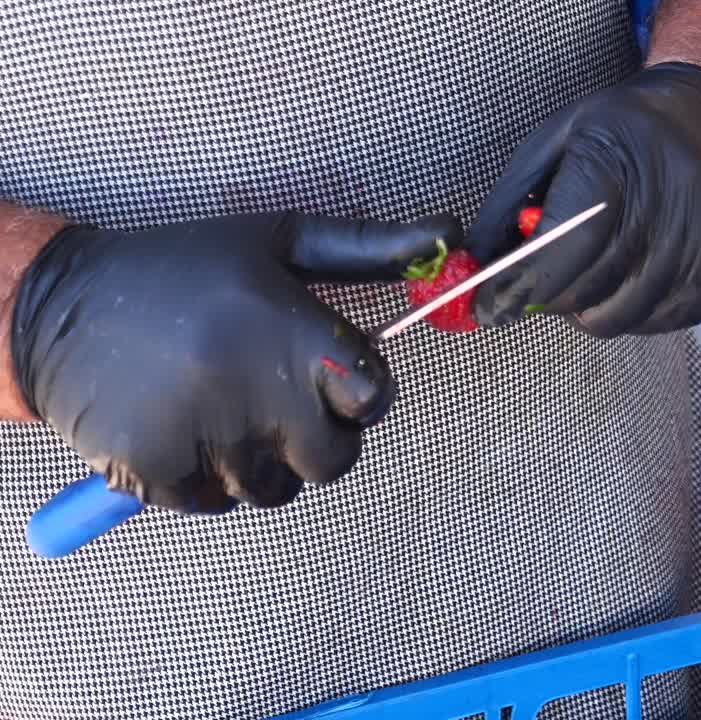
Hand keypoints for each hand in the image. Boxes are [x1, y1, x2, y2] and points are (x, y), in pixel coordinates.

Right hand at [10, 211, 460, 512]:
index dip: (360, 391)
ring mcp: (202, 437)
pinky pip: (218, 503)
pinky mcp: (155, 474)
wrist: (55, 306)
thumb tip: (448, 237)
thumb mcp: (277, 241)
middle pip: (334, 460)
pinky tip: (181, 422)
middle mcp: (251, 389)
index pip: (374, 399)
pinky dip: (207, 476)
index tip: (331, 374)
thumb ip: (369, 248)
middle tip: (273, 393)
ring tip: (217, 399)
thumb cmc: (183, 268)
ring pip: (276, 489)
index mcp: (289, 332)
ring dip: (261, 458)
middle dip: (317, 435)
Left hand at [466, 62, 700, 337]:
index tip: (489, 307)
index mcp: (621, 165)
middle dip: (554, 295)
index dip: (519, 288)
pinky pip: (664, 324)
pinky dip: (639, 308)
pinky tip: (642, 267)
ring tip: (603, 260)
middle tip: (552, 271)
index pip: (564, 251)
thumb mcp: (556, 140)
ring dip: (597, 304)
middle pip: (588, 297)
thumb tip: (475, 268)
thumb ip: (508, 204)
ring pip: (622, 321)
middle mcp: (675, 210)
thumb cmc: (629, 129)